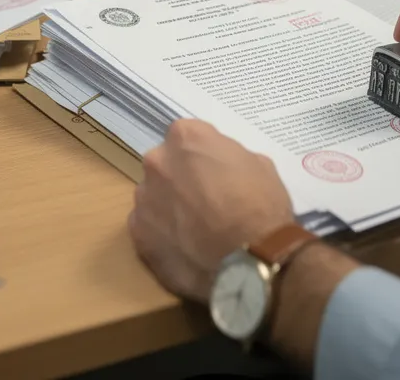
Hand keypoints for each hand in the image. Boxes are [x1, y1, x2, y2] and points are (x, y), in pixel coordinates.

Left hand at [129, 118, 294, 302]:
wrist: (250, 261)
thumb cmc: (261, 207)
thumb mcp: (259, 165)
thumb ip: (228, 158)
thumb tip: (220, 168)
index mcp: (186, 138)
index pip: (187, 137)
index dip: (202, 156)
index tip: (215, 172)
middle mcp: (157, 162)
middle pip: (165, 165)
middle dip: (181, 178)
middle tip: (205, 201)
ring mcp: (144, 199)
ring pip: (154, 197)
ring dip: (169, 207)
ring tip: (196, 231)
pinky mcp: (138, 235)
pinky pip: (148, 228)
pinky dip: (163, 236)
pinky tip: (186, 249)